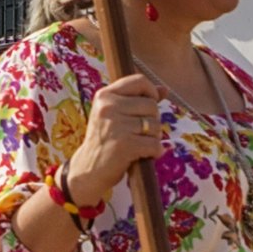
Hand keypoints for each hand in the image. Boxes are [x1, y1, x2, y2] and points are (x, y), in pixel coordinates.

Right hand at [64, 69, 168, 209]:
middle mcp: (108, 107)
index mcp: (104, 96)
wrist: (87, 170)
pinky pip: (154, 144)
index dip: (151, 92)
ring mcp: (116, 126)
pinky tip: (143, 155)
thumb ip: (138, 100)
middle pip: (151, 105)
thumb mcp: (115, 115)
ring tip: (139, 144)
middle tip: (140, 133)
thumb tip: (165, 89)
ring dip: (153, 138)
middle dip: (152, 121)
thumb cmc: (104, 141)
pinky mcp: (125, 145)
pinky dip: (154, 152)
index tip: (149, 106)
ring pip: (155, 125)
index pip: (139, 81)